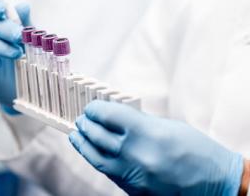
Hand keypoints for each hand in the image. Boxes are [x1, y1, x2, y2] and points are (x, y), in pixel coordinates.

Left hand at [69, 100, 243, 195]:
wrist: (216, 184)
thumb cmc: (196, 151)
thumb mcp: (168, 126)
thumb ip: (138, 121)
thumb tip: (115, 117)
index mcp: (147, 132)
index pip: (108, 116)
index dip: (95, 109)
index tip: (91, 107)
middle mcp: (136, 154)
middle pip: (98, 135)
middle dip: (86, 124)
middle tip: (82, 118)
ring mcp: (133, 175)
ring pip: (95, 157)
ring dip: (83, 143)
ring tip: (77, 133)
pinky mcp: (133, 190)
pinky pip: (107, 172)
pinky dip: (94, 159)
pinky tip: (89, 151)